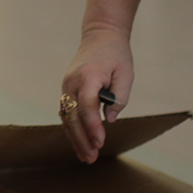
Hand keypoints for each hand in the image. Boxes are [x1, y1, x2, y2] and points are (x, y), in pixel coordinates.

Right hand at [60, 28, 132, 163]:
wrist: (100, 35)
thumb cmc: (115, 54)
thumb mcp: (126, 74)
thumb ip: (119, 98)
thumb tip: (109, 120)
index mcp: (88, 77)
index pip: (87, 106)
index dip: (93, 127)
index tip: (100, 142)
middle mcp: (72, 82)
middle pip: (73, 116)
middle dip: (82, 139)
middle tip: (91, 158)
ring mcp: (66, 86)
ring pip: (66, 117)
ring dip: (75, 138)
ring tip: (86, 156)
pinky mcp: (67, 89)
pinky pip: (67, 112)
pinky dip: (72, 129)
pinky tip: (80, 143)